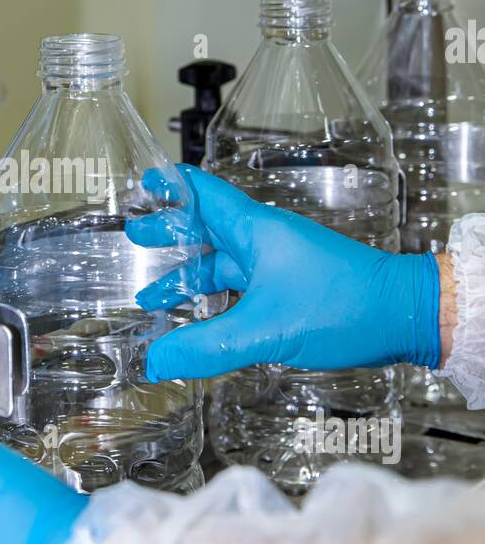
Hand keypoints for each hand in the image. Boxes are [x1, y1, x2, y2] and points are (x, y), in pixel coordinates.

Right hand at [126, 166, 440, 380]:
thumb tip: (155, 361)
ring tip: (155, 297)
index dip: (171, 188)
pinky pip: (244, 285)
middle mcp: (267, 240)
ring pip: (224, 263)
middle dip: (171, 234)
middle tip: (138, 237)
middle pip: (208, 229)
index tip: (145, 182)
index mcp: (256, 231)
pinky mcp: (295, 286)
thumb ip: (207, 347)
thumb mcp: (264, 330)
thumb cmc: (344, 306)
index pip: (204, 194)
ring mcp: (282, 262)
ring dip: (190, 276)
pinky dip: (217, 298)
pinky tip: (204, 319)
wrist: (405, 316)